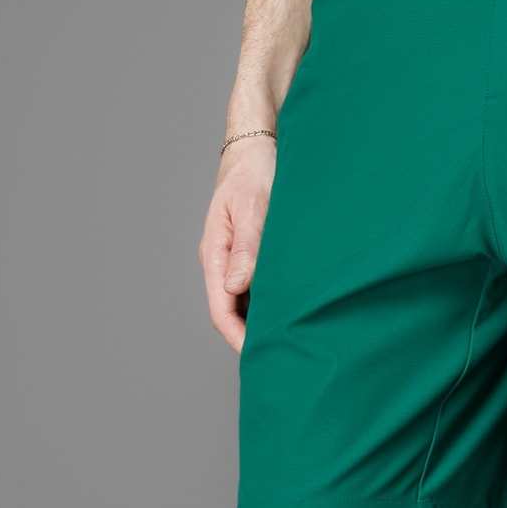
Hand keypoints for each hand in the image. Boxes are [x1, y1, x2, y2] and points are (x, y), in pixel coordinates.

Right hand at [200, 137, 276, 351]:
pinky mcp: (250, 256)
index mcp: (215, 254)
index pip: (221, 310)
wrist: (257, 148)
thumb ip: (246, 248)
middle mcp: (221, 262)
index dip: (239, 338)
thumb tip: (235, 286)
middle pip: (231, 313)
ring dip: (263, 322)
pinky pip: (257, 289)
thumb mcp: (252, 208)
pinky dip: (271, 304)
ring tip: (291, 342)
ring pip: (244, 304)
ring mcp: (235, 261)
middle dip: (252, 338)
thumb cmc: (254, 173)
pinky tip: (292, 312)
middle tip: (283, 359)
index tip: (261, 356)